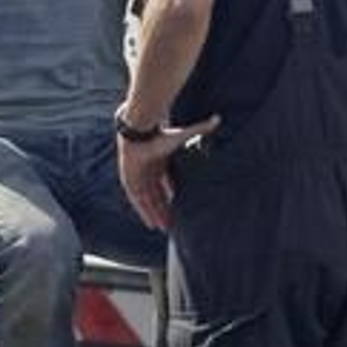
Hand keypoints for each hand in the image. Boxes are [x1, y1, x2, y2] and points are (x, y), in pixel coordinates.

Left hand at [118, 115, 219, 229]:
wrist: (141, 131)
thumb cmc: (162, 134)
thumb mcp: (183, 135)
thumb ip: (201, 129)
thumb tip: (218, 119)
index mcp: (159, 162)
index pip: (166, 183)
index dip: (172, 195)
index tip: (179, 206)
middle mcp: (148, 172)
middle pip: (156, 195)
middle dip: (163, 209)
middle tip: (172, 224)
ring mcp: (138, 177)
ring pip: (148, 201)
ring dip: (154, 214)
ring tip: (163, 228)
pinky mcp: (129, 181)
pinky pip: (137, 201)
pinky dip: (143, 212)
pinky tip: (150, 224)